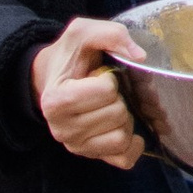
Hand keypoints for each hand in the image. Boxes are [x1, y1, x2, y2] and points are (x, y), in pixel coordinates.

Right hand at [30, 15, 150, 165]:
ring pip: (122, 137)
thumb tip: (140, 56)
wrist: (52, 79)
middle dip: (120, 97)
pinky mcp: (91, 156)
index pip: (106, 91)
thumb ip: (111, 34)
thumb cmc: (70, 57)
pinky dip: (132, 145)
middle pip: (117, 114)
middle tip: (106, 91)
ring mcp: (75, 146)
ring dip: (125, 118)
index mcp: (56, 100)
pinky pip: (124, 159)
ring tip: (111, 106)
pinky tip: (125, 127)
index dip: (109, 78)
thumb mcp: (83, 33)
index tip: (97, 74)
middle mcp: (61, 129)